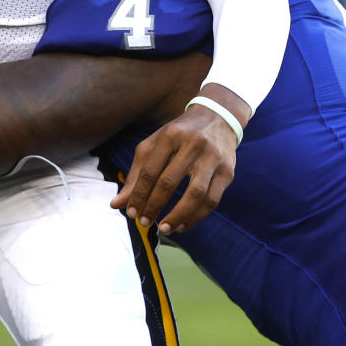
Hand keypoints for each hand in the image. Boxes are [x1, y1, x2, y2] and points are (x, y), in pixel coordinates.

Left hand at [111, 103, 237, 233]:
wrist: (218, 117)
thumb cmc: (180, 135)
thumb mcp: (156, 144)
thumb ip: (137, 173)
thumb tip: (117, 204)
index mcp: (171, 134)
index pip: (150, 170)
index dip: (139, 194)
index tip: (131, 212)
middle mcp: (193, 144)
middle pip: (169, 181)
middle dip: (154, 205)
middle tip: (144, 221)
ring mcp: (212, 158)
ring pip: (195, 194)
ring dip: (177, 216)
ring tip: (163, 228)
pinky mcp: (227, 171)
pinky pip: (212, 200)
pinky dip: (196, 217)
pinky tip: (182, 225)